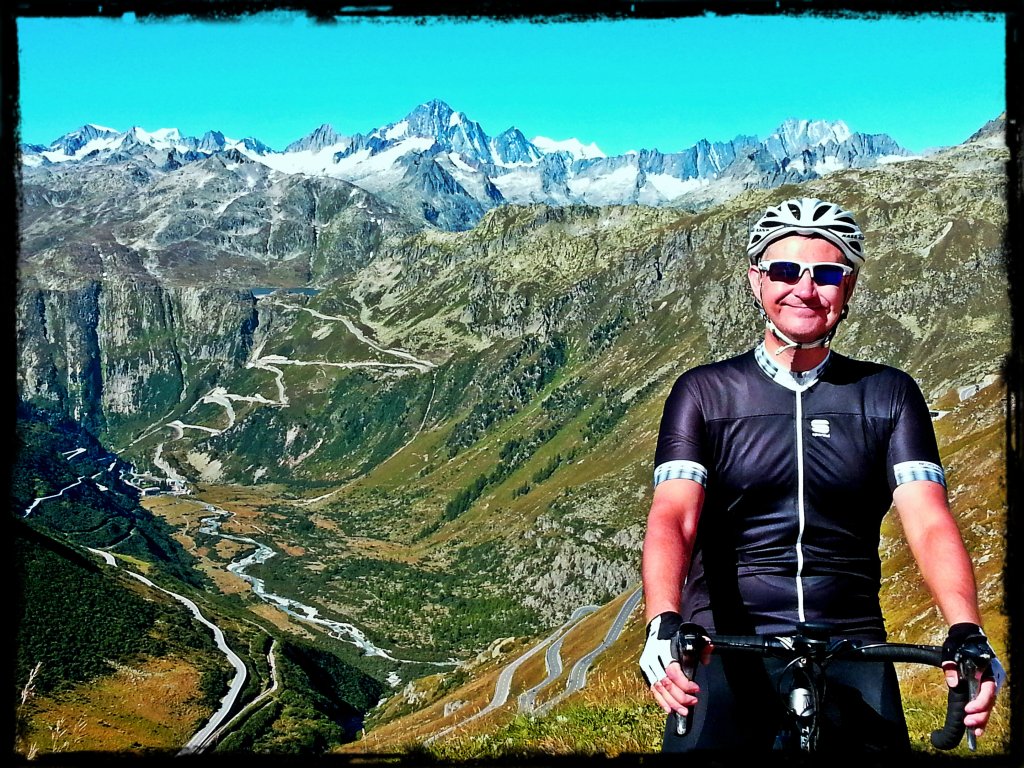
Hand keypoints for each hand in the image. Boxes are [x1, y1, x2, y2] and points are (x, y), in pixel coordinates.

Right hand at [639, 614, 708, 717]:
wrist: (659, 626)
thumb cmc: (677, 633)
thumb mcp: (693, 634)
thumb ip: (703, 646)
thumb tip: (706, 660)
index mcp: (665, 649)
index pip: (672, 671)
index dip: (684, 683)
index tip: (696, 689)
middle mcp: (654, 657)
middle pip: (665, 683)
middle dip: (680, 697)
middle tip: (693, 702)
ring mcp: (648, 664)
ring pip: (658, 688)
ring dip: (671, 702)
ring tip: (683, 710)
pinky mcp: (645, 670)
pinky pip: (652, 689)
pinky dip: (661, 700)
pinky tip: (669, 709)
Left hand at [941, 622, 1004, 737]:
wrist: (967, 636)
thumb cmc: (959, 644)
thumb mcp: (951, 653)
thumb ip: (951, 668)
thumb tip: (953, 683)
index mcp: (986, 669)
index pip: (987, 689)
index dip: (979, 702)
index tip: (968, 710)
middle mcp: (992, 677)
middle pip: (990, 700)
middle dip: (981, 714)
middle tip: (969, 724)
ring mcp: (990, 682)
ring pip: (989, 703)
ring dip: (982, 717)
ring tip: (975, 731)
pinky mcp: (985, 686)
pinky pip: (985, 701)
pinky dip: (981, 713)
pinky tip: (977, 726)